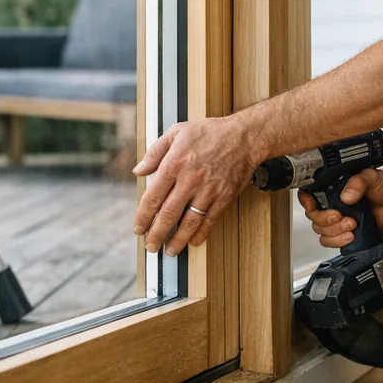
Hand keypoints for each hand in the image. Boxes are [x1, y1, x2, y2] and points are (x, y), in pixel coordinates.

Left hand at [132, 117, 255, 255]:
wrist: (244, 136)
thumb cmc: (210, 132)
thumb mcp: (177, 132)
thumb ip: (155, 152)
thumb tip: (138, 170)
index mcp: (174, 164)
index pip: (152, 197)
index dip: (143, 216)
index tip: (138, 228)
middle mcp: (189, 180)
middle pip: (168, 214)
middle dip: (157, 234)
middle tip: (150, 246)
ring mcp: (208, 190)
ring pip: (189, 221)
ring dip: (178, 239)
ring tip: (170, 251)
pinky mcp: (224, 196)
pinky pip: (210, 219)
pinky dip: (201, 233)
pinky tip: (193, 241)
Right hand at [300, 167, 382, 248]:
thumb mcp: (371, 176)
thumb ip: (358, 182)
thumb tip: (346, 196)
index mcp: (332, 188)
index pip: (308, 194)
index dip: (305, 201)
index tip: (313, 205)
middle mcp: (331, 203)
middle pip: (314, 217)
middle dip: (325, 220)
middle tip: (341, 216)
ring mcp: (337, 218)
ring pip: (321, 231)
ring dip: (334, 232)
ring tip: (352, 225)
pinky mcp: (345, 231)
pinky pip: (331, 241)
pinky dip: (338, 241)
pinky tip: (351, 235)